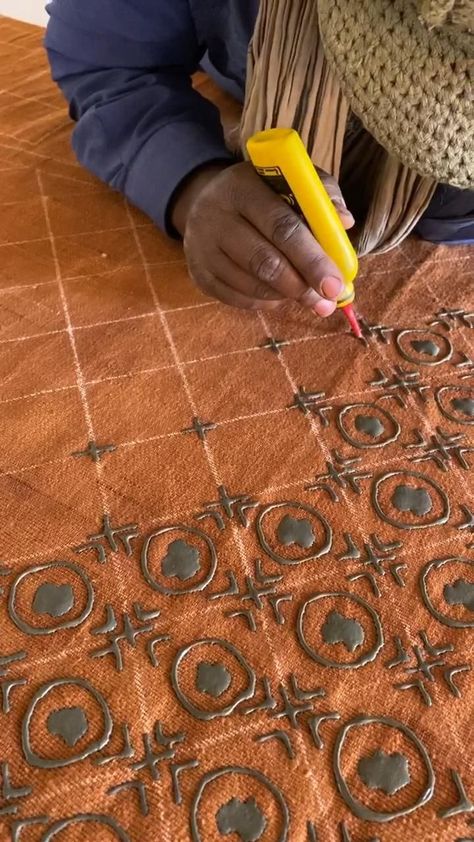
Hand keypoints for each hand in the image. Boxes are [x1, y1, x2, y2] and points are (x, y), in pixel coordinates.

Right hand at [171, 161, 353, 313]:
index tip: (336, 283)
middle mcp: (215, 216)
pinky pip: (238, 299)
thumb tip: (344, 222)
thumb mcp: (290, 181)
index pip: (281, 226)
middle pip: (264, 261)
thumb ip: (320, 196)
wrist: (205, 203)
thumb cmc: (262, 193)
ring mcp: (202, 249)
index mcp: (243, 187)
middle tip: (327, 302)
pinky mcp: (199, 274)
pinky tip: (282, 295)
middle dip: (302, 285)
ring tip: (310, 298)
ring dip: (288, 296)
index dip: (312, 258)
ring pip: (252, 285)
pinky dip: (267, 302)